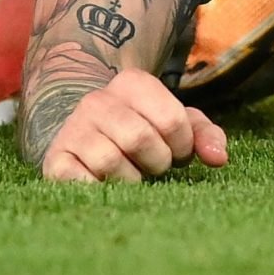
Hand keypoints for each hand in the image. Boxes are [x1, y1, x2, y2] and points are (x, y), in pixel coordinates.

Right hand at [37, 68, 228, 183]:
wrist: (86, 137)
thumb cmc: (142, 132)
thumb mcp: (176, 125)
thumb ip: (205, 135)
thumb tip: (218, 159)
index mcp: (133, 84)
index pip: (171, 120)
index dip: (182, 147)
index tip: (176, 153)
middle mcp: (97, 101)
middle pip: (140, 139)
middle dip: (157, 163)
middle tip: (154, 167)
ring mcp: (73, 130)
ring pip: (110, 162)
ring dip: (131, 180)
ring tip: (131, 175)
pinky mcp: (55, 160)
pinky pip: (80, 182)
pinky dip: (101, 191)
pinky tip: (108, 185)